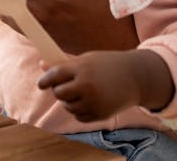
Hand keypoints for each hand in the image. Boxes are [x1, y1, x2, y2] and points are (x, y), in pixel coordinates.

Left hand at [37, 49, 172, 120]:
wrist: (135, 77)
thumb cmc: (107, 65)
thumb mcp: (87, 60)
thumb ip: (65, 64)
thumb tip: (42, 65)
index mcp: (82, 68)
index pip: (55, 75)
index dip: (45, 80)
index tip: (41, 83)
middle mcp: (87, 86)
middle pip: (59, 93)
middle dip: (58, 90)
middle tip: (62, 87)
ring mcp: (93, 102)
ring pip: (68, 106)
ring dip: (69, 101)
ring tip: (80, 92)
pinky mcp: (99, 114)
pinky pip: (79, 116)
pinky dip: (80, 110)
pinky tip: (88, 101)